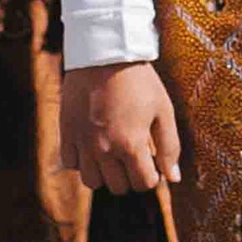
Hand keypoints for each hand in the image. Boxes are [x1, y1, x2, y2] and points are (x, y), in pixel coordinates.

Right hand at [72, 60, 182, 197]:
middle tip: (134, 156)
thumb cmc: (139, 80)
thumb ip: (170, 146)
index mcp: (131, 145)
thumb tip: (174, 178)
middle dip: (130, 176)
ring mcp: (83, 143)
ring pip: (93, 182)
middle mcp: (105, 149)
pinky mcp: (67, 132)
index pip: (144, 184)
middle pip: (119, 187)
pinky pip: (71, 164)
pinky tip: (93, 146)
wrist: (103, 53)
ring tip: (113, 155)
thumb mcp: (163, 109)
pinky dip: (82, 162)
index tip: (152, 162)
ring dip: (105, 174)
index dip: (152, 176)